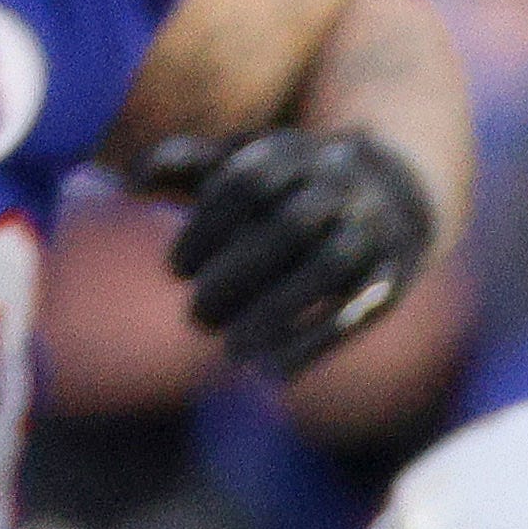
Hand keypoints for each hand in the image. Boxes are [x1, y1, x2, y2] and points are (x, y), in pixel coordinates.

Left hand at [163, 124, 439, 375]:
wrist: (396, 191)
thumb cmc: (293, 184)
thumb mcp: (246, 162)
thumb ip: (187, 165)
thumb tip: (131, 183)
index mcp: (295, 152)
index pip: (248, 183)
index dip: (207, 227)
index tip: (175, 269)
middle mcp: (340, 187)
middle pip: (289, 227)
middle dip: (238, 275)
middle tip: (197, 315)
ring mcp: (373, 231)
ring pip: (328, 269)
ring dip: (277, 313)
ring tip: (232, 351)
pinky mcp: (394, 278)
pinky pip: (359, 312)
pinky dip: (316, 345)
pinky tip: (274, 375)